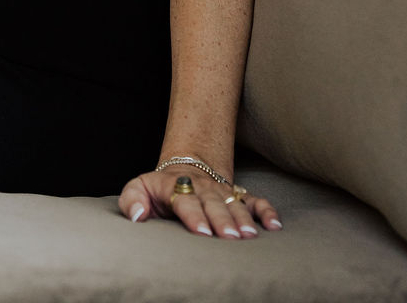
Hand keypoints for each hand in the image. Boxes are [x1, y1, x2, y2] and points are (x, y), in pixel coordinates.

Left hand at [119, 167, 281, 237]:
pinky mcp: (235, 195)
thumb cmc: (157, 189)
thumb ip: (132, 201)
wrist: (183, 170)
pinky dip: (266, 210)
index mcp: (175, 186)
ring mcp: (220, 191)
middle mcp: (201, 187)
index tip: (201, 231)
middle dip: (221, 219)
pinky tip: (274, 226)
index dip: (193, 214)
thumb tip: (138, 216)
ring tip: (249, 236)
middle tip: (230, 237)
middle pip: (212, 202)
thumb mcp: (137, 188)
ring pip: (233, 203)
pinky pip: (254, 200)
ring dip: (242, 218)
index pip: (184, 199)